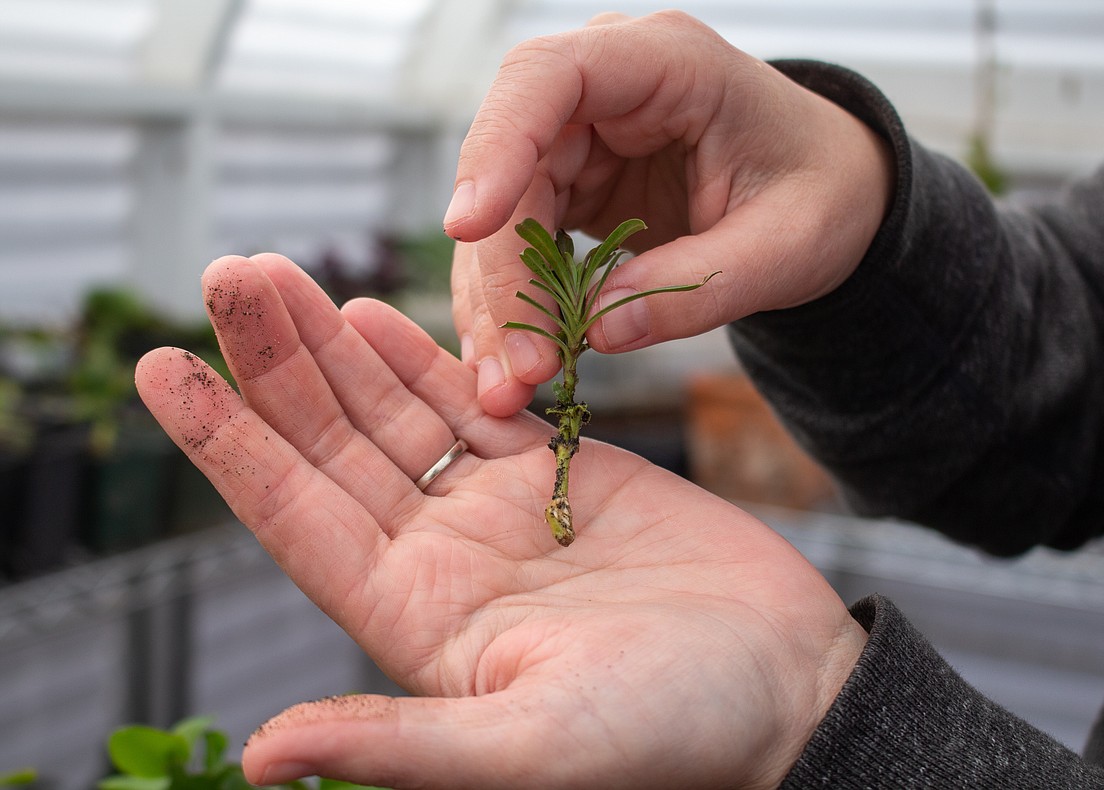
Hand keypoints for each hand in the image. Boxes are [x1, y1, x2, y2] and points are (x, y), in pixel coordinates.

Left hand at [136, 253, 866, 788]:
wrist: (789, 685)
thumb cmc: (678, 731)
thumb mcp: (533, 744)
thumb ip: (403, 745)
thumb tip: (264, 759)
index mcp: (416, 617)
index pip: (294, 515)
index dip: (226, 443)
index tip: (164, 370)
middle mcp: (441, 557)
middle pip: (332, 444)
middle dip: (273, 363)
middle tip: (224, 276)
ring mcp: (498, 509)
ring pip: (394, 413)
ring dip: (333, 346)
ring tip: (276, 278)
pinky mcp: (561, 470)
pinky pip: (474, 403)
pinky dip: (423, 357)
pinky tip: (377, 313)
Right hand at [446, 10, 893, 415]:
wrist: (831, 195)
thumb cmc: (822, 194)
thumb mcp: (785, 247)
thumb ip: (699, 286)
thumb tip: (599, 333)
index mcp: (665, 62)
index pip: (548, 78)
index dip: (497, 145)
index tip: (469, 226)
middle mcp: (606, 88)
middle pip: (510, 163)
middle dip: (502, 270)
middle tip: (517, 365)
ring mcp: (581, 136)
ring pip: (501, 212)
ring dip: (499, 301)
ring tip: (511, 383)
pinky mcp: (570, 184)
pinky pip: (518, 242)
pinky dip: (515, 304)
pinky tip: (517, 360)